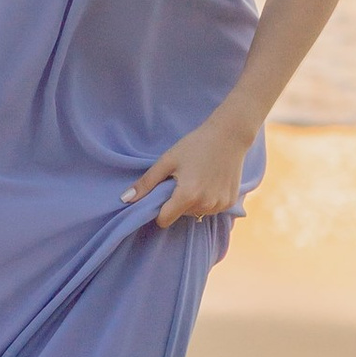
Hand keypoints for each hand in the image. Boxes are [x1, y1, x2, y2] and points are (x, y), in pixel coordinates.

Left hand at [132, 112, 249, 227]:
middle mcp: (205, 204)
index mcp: (187, 195)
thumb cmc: (195, 145)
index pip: (164, 220)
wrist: (229, 136)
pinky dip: (207, 199)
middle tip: (182, 179)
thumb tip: (125, 200)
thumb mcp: (167, 161)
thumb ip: (146, 183)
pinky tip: (210, 180)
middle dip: (177, 202)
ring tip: (197, 178)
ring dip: (193, 202)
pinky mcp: (230, 202)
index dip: (159, 210)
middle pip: (180, 215)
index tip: (162, 194)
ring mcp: (220, 205)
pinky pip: (212, 208)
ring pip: (196, 213)